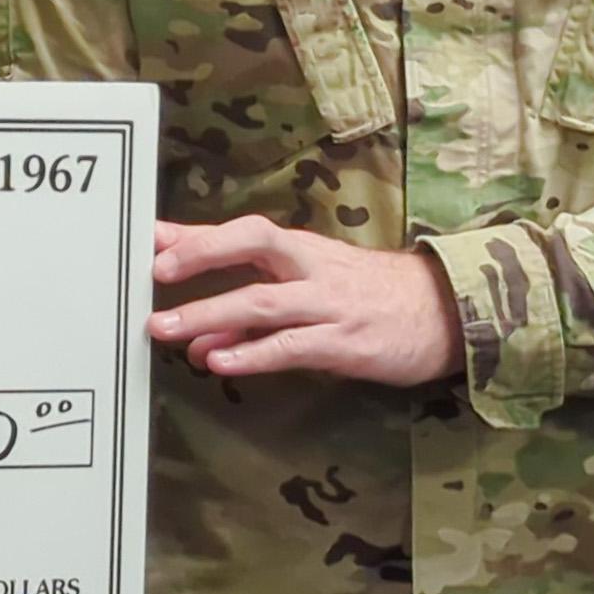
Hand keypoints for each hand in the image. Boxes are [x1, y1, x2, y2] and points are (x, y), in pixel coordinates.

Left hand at [147, 218, 461, 384]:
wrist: (446, 315)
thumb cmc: (365, 297)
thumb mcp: (308, 287)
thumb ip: (247, 305)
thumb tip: (189, 331)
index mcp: (299, 250)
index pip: (241, 231)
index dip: (195, 235)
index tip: (148, 239)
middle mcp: (311, 268)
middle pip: (252, 246)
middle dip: (199, 256)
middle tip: (153, 274)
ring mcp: (329, 304)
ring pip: (264, 301)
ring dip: (211, 314)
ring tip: (166, 329)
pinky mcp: (346, 342)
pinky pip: (293, 346)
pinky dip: (253, 354)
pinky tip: (220, 362)